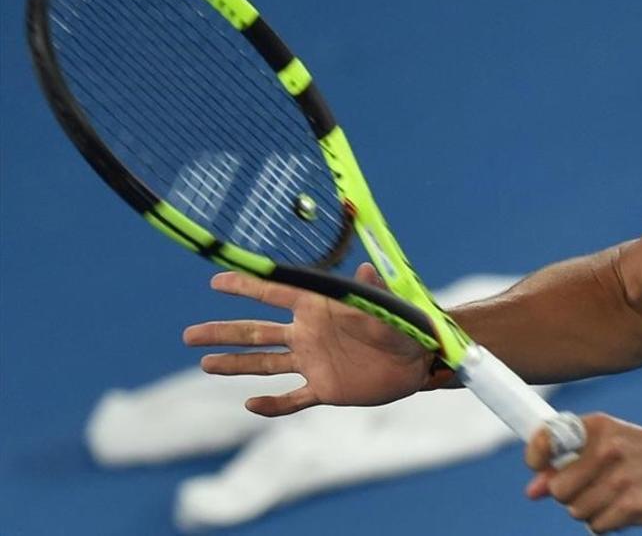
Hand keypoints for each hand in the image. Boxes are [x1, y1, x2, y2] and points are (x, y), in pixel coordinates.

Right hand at [183, 263, 433, 415]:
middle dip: (222, 333)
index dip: (247, 286)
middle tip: (188, 336)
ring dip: (234, 364)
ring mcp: (314, 362)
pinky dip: (272, 405)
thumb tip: (368, 271)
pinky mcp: (325, 389)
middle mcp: (309, 334)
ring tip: (203, 364)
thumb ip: (374, 293)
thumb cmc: (406, 324)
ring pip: (265, 363)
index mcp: (319, 309)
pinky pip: (292, 399)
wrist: (419, 360)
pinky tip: (250, 405)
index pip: (276, 294)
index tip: (216, 279)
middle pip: (256, 332)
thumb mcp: (391, 308)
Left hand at [524, 414, 641, 532]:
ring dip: (588, 509)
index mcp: (596, 427)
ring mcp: (623, 478)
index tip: (541, 468)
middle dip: (568, 494)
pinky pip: (597, 526)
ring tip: (610, 495)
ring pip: (577, 511)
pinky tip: (621, 506)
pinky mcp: (635, 505)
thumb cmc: (634, 452)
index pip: (547, 440)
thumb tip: (532, 491)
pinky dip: (604, 522)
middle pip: (559, 489)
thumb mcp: (602, 443)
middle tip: (588, 486)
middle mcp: (609, 449)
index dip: (537, 458)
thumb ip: (564, 464)